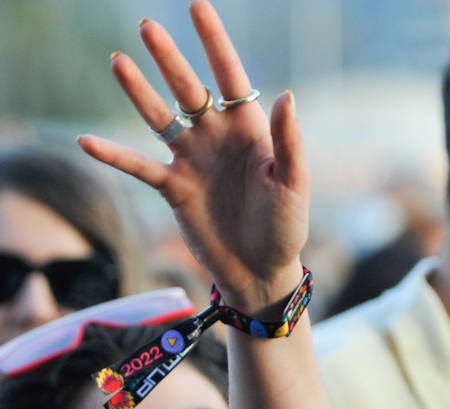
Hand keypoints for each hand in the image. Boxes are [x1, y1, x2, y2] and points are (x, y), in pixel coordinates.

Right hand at [78, 0, 307, 309]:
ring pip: (159, 117)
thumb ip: (290, 141)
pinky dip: (113, 155)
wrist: (262, 271)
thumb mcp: (293, 184)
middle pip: (188, 89)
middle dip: (169, 58)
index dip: (214, 42)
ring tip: (118, 61)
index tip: (197, 6)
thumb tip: (287, 96)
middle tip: (148, 26)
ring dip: (138, 92)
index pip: (230, 77)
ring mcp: (192, 160)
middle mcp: (217, 137)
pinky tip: (86, 141)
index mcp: (250, 130)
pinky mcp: (173, 188)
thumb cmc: (287, 227)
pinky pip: (138, 166)